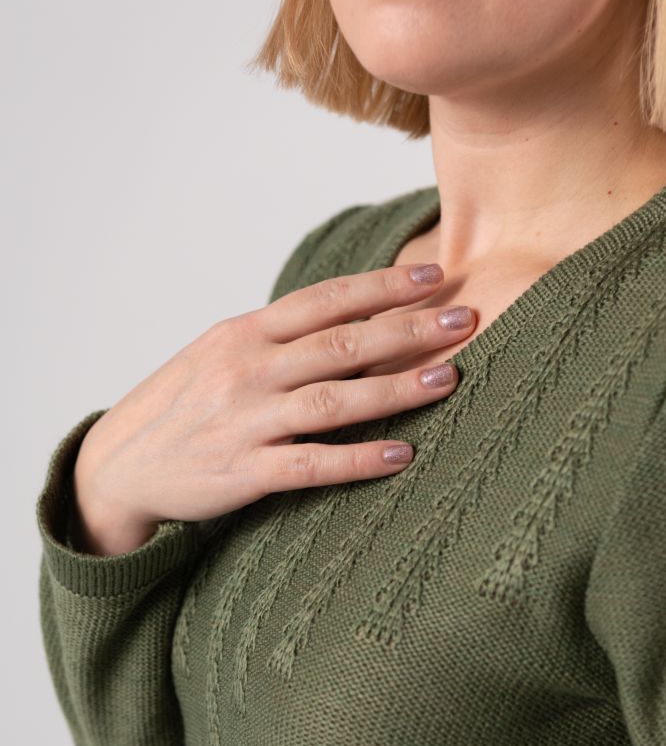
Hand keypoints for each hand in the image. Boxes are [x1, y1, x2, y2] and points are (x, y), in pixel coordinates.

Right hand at [72, 262, 474, 550]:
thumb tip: (354, 318)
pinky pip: (312, 464)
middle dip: (408, 328)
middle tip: (466, 318)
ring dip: (397, 387)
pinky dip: (359, 460)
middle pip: (341, 342)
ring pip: (334, 399)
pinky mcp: (244, 472)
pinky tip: (402, 455)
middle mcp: (248, 370)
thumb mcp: (221, 355)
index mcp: (244, 333)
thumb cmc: (182, 405)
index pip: (326, 299)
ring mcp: (246, 420)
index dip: (383, 285)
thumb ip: (281, 338)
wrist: (118, 467)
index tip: (435, 273)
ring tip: (450, 378)